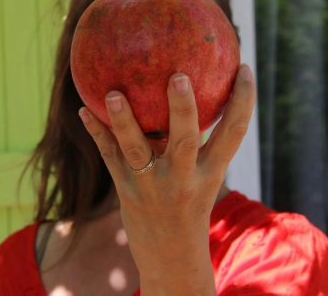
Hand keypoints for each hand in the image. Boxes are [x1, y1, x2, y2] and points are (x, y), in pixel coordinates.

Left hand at [79, 64, 255, 294]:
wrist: (173, 259)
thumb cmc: (190, 211)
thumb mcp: (204, 181)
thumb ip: (199, 147)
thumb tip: (190, 104)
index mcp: (210, 173)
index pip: (234, 133)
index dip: (244, 101)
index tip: (244, 68)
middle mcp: (184, 180)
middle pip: (186, 140)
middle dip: (183, 108)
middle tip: (178, 76)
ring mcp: (153, 187)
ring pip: (137, 150)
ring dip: (125, 121)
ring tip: (114, 93)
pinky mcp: (127, 193)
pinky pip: (110, 158)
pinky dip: (97, 133)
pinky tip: (83, 111)